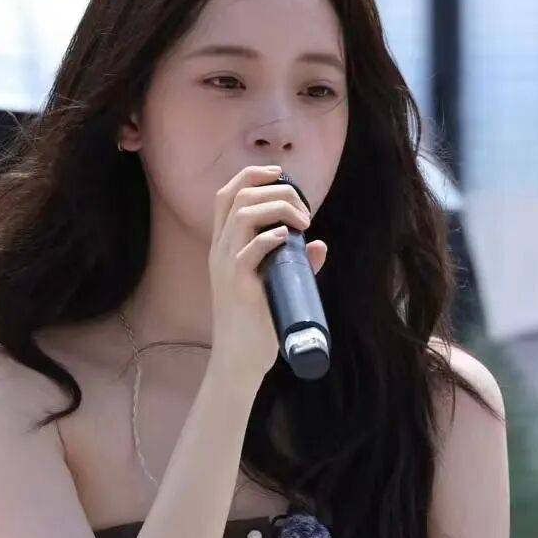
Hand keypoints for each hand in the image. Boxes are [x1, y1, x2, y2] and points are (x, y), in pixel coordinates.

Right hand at [209, 164, 326, 386]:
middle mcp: (219, 251)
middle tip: (303, 208)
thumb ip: (294, 263)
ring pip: (244, 214)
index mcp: (222, 247)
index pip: (227, 194)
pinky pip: (249, 250)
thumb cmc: (255, 325)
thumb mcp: (273, 286)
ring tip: (302, 222)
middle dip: (275, 188)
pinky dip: (271, 237)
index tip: (281, 176)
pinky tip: (289, 238)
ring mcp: (225, 268)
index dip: (252, 175)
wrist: (239, 362)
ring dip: (278, 208)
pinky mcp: (237, 287)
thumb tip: (318, 245)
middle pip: (237, 195)